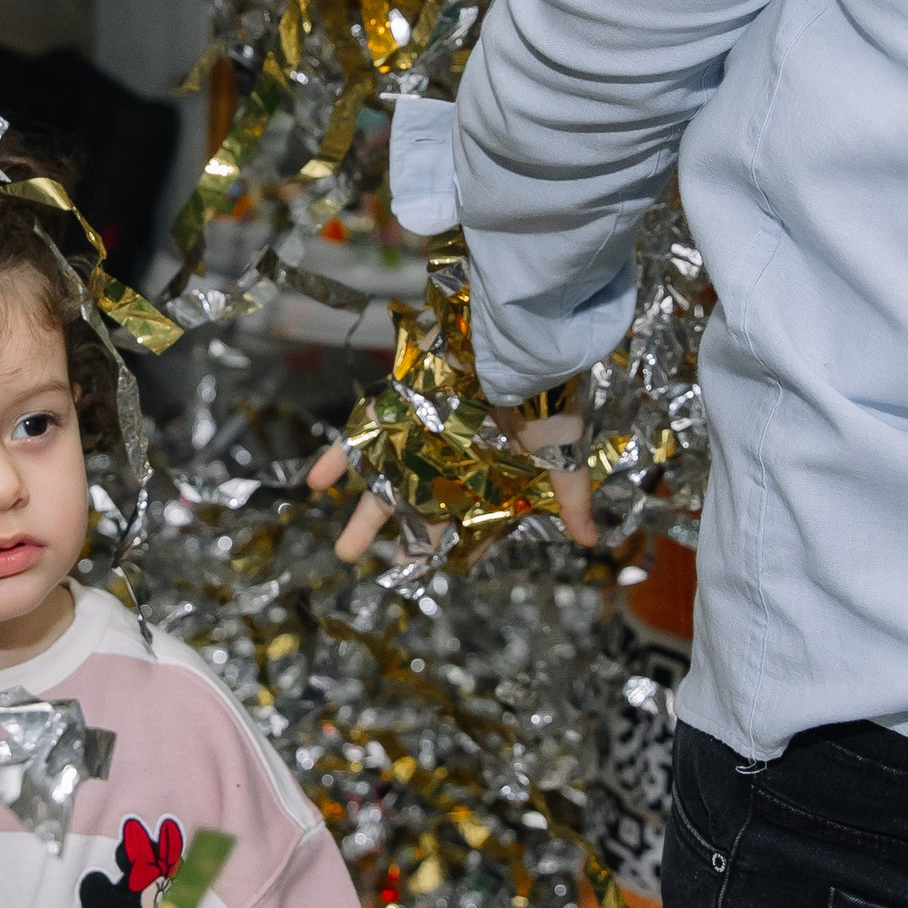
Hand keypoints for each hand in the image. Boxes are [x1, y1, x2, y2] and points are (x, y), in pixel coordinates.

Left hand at [307, 406, 598, 564]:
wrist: (518, 332)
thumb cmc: (545, 392)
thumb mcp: (562, 449)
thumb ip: (570, 495)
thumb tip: (591, 543)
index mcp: (489, 470)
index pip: (467, 519)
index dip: (454, 545)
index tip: (435, 572)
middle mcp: (451, 455)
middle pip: (423, 508)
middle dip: (406, 543)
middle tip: (387, 575)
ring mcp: (421, 431)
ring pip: (389, 480)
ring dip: (366, 515)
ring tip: (344, 553)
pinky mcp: (398, 404)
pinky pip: (361, 433)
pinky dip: (338, 456)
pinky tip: (315, 484)